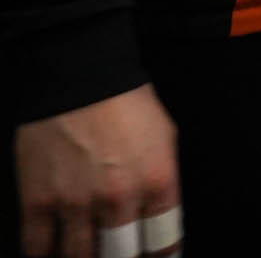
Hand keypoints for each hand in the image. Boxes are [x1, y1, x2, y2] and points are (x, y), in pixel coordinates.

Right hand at [13, 85, 180, 257]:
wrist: (79, 78)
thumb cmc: (127, 104)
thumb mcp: (165, 139)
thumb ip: (162, 181)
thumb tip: (157, 217)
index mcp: (157, 182)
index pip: (164, 242)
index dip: (160, 257)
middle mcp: (119, 199)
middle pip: (122, 257)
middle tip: (118, 254)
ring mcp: (76, 203)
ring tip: (87, 254)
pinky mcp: (39, 201)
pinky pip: (38, 248)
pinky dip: (43, 256)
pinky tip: (50, 254)